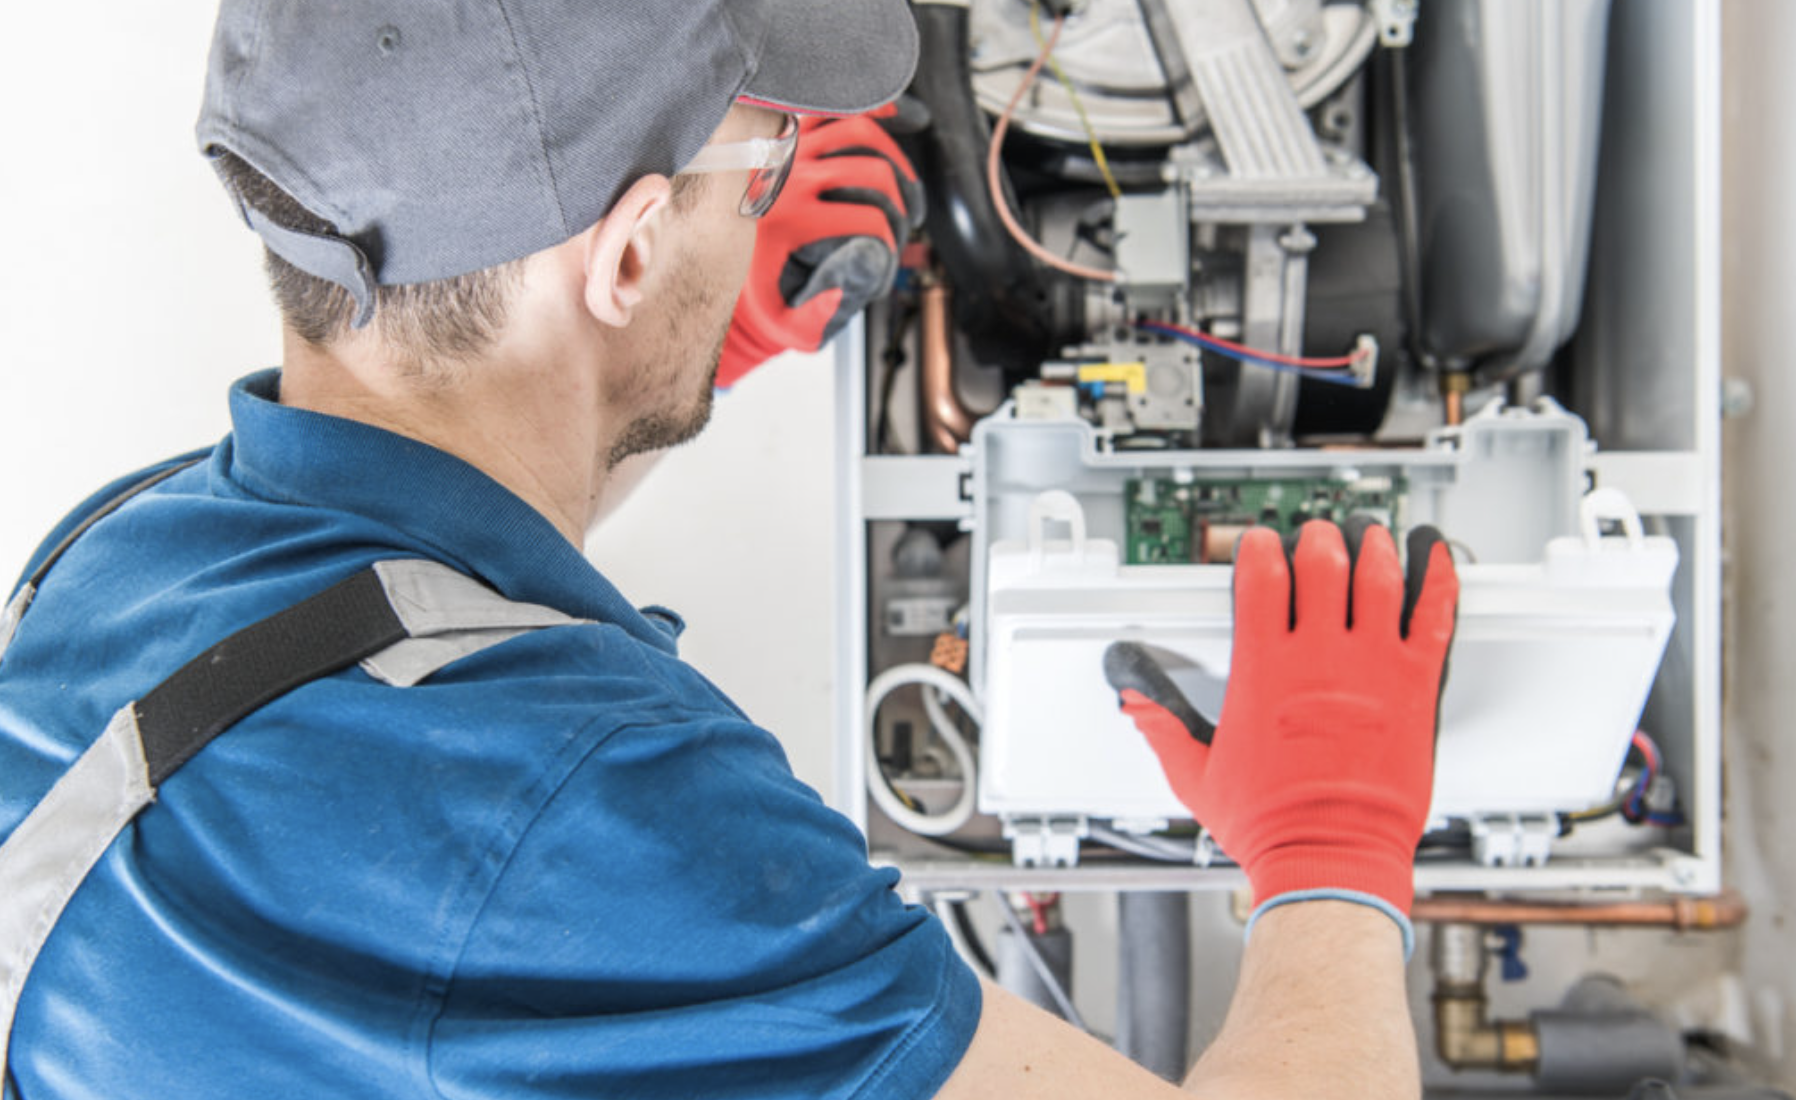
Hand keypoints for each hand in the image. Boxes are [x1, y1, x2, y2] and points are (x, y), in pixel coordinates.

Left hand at [715, 111, 923, 388]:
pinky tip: (894, 123)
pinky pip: (835, 108)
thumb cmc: (761, 292)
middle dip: (900, 206)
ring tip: (901, 191)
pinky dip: (870, 110)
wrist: (718, 263)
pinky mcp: (790, 132)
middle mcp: (788, 178)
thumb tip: (866, 268)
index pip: (869, 220)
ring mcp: (789, 149)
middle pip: (874, 172)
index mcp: (790, 221)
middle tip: (901, 228)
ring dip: (894, 160)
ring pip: (861, 131)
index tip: (887, 257)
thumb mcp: (789, 321)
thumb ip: (825, 313)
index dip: (892, 243)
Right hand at [1103, 518, 1457, 919]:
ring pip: (1379, 578)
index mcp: (1264, 671)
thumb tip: (1135, 702)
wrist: (1330, 859)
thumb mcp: (1196, 775)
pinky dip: (1438, 580)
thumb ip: (1162, 728)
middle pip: (1322, 564)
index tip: (1259, 544)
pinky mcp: (1416, 688)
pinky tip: (1437, 559)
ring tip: (1369, 535)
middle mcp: (1319, 659)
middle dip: (1317, 539)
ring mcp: (1372, 668)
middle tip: (1317, 536)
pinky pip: (1434, 618)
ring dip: (1373, 547)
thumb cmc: (1271, 825)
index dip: (1258, 549)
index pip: (1261, 578)